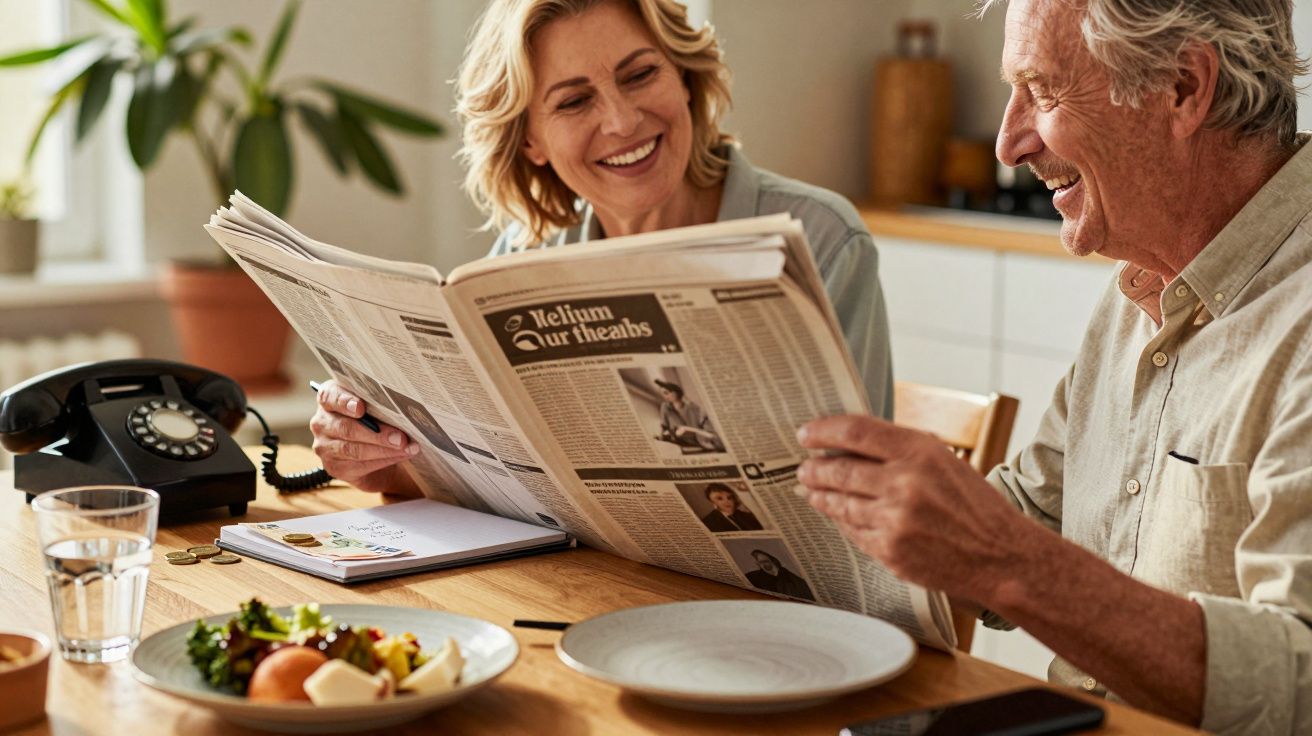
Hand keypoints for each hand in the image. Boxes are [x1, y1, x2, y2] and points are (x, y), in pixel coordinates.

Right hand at [309, 379, 420, 495]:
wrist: (376, 450)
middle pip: (346, 428)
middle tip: (401, 437)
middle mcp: (321, 422)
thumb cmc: (376, 420)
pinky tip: (400, 456)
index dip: (345, 402)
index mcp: (328, 399)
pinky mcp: (334, 467)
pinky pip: (359, 465)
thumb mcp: (375, 406)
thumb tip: (400, 408)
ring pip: (353, 449)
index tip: (361, 408)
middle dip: (377, 433)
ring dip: (383, 449)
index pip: (329, 397)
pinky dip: (384, 460)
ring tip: (405, 447)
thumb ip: (379, 403)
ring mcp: (325, 447)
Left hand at [794, 414, 1032, 602]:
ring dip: (820, 496)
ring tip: (812, 491)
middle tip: (804, 468)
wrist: (1001, 556)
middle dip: (814, 469)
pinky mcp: (890, 552)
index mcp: (920, 452)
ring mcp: (895, 520)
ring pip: (840, 504)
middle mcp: (905, 483)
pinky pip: (852, 532)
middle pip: (839, 470)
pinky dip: (842, 522)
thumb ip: (900, 451)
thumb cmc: (974, 505)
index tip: (806, 434)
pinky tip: (837, 516)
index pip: (855, 432)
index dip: (823, 431)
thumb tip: (850, 444)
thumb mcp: (944, 462)